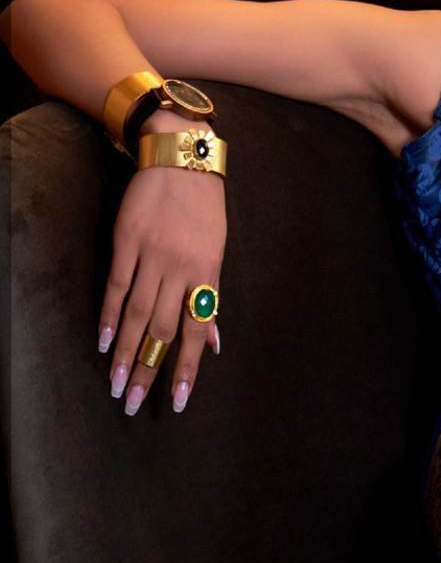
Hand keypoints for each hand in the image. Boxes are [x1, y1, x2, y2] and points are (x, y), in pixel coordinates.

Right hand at [98, 113, 225, 416]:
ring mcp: (152, 256)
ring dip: (125, 352)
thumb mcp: (217, 253)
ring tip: (116, 384)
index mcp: (207, 275)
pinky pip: (116, 286)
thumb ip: (211, 299)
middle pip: (162, 330)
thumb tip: (214, 343)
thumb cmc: (204, 210)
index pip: (197, 333)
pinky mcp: (127, 242)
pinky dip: (108, 315)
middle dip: (149, 370)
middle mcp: (180, 270)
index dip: (187, 369)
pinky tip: (101, 342)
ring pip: (136, 314)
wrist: (181, 159)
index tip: (178, 402)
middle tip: (133, 403)